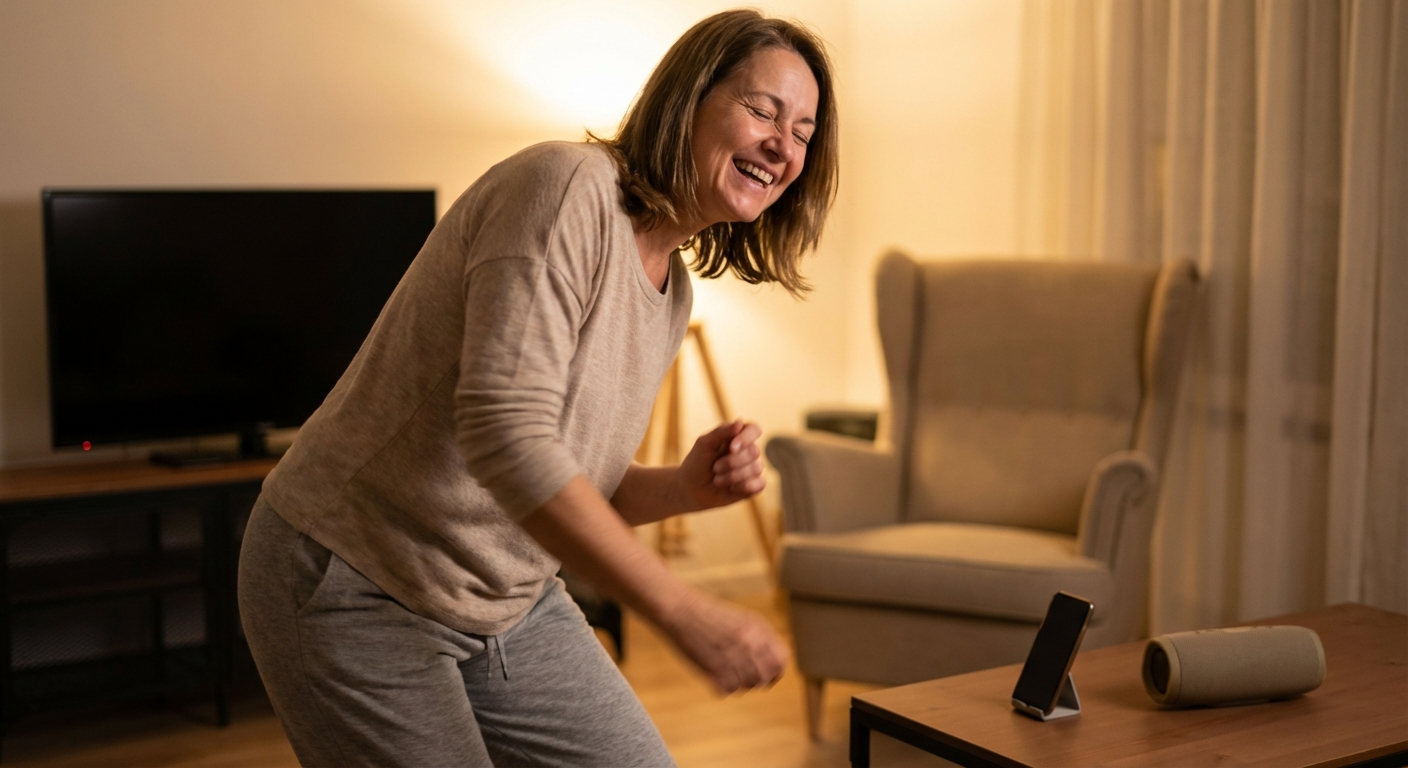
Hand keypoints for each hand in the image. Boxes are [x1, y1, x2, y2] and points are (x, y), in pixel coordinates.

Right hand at [658, 589, 788, 693]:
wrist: (680, 610)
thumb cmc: (709, 615)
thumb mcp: (741, 619)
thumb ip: (759, 638)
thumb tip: (774, 662)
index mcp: (758, 628)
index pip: (781, 659)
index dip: (775, 671)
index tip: (767, 675)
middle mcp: (749, 641)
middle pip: (766, 677)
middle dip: (757, 681)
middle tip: (745, 679)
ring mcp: (733, 654)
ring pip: (748, 685)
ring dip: (739, 684)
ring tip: (726, 675)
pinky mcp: (714, 667)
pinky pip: (729, 690)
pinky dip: (722, 687)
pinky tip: (714, 677)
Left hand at [677, 420, 765, 510]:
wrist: (692, 490)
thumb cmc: (697, 463)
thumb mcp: (703, 445)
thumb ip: (720, 432)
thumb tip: (740, 421)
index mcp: (738, 436)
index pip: (754, 430)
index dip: (746, 438)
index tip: (731, 448)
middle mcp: (748, 450)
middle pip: (754, 451)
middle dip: (731, 462)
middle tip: (715, 468)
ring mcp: (753, 468)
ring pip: (756, 468)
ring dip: (732, 476)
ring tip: (717, 480)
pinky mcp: (755, 485)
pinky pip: (760, 484)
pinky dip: (743, 487)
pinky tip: (730, 488)